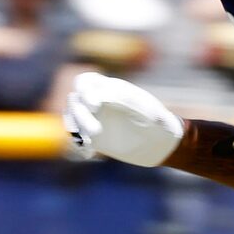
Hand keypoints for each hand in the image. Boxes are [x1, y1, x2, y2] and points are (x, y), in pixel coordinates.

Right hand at [65, 71, 182, 167]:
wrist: (160, 144)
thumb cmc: (157, 122)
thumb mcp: (146, 109)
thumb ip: (126, 101)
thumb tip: (100, 98)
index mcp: (109, 88)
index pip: (85, 81)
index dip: (84, 90)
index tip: (95, 106)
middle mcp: (98, 102)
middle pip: (75, 102)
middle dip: (81, 116)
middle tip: (97, 132)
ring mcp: (94, 119)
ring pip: (72, 119)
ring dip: (76, 129)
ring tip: (90, 142)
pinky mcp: (93, 139)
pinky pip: (76, 139)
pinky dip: (78, 144)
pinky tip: (89, 152)